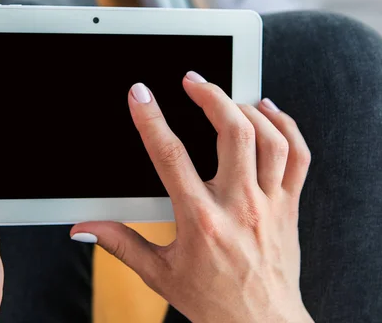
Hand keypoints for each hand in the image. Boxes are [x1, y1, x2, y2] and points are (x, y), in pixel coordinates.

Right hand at [72, 72, 313, 322]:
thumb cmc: (212, 301)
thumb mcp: (158, 273)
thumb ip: (119, 244)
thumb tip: (83, 229)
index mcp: (201, 220)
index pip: (171, 156)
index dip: (151, 120)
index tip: (140, 95)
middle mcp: (238, 205)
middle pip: (232, 132)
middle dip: (211, 96)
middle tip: (192, 80)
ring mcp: (269, 203)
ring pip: (269, 137)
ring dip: (246, 107)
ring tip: (225, 95)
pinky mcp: (289, 205)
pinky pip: (298, 155)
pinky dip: (285, 125)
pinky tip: (267, 111)